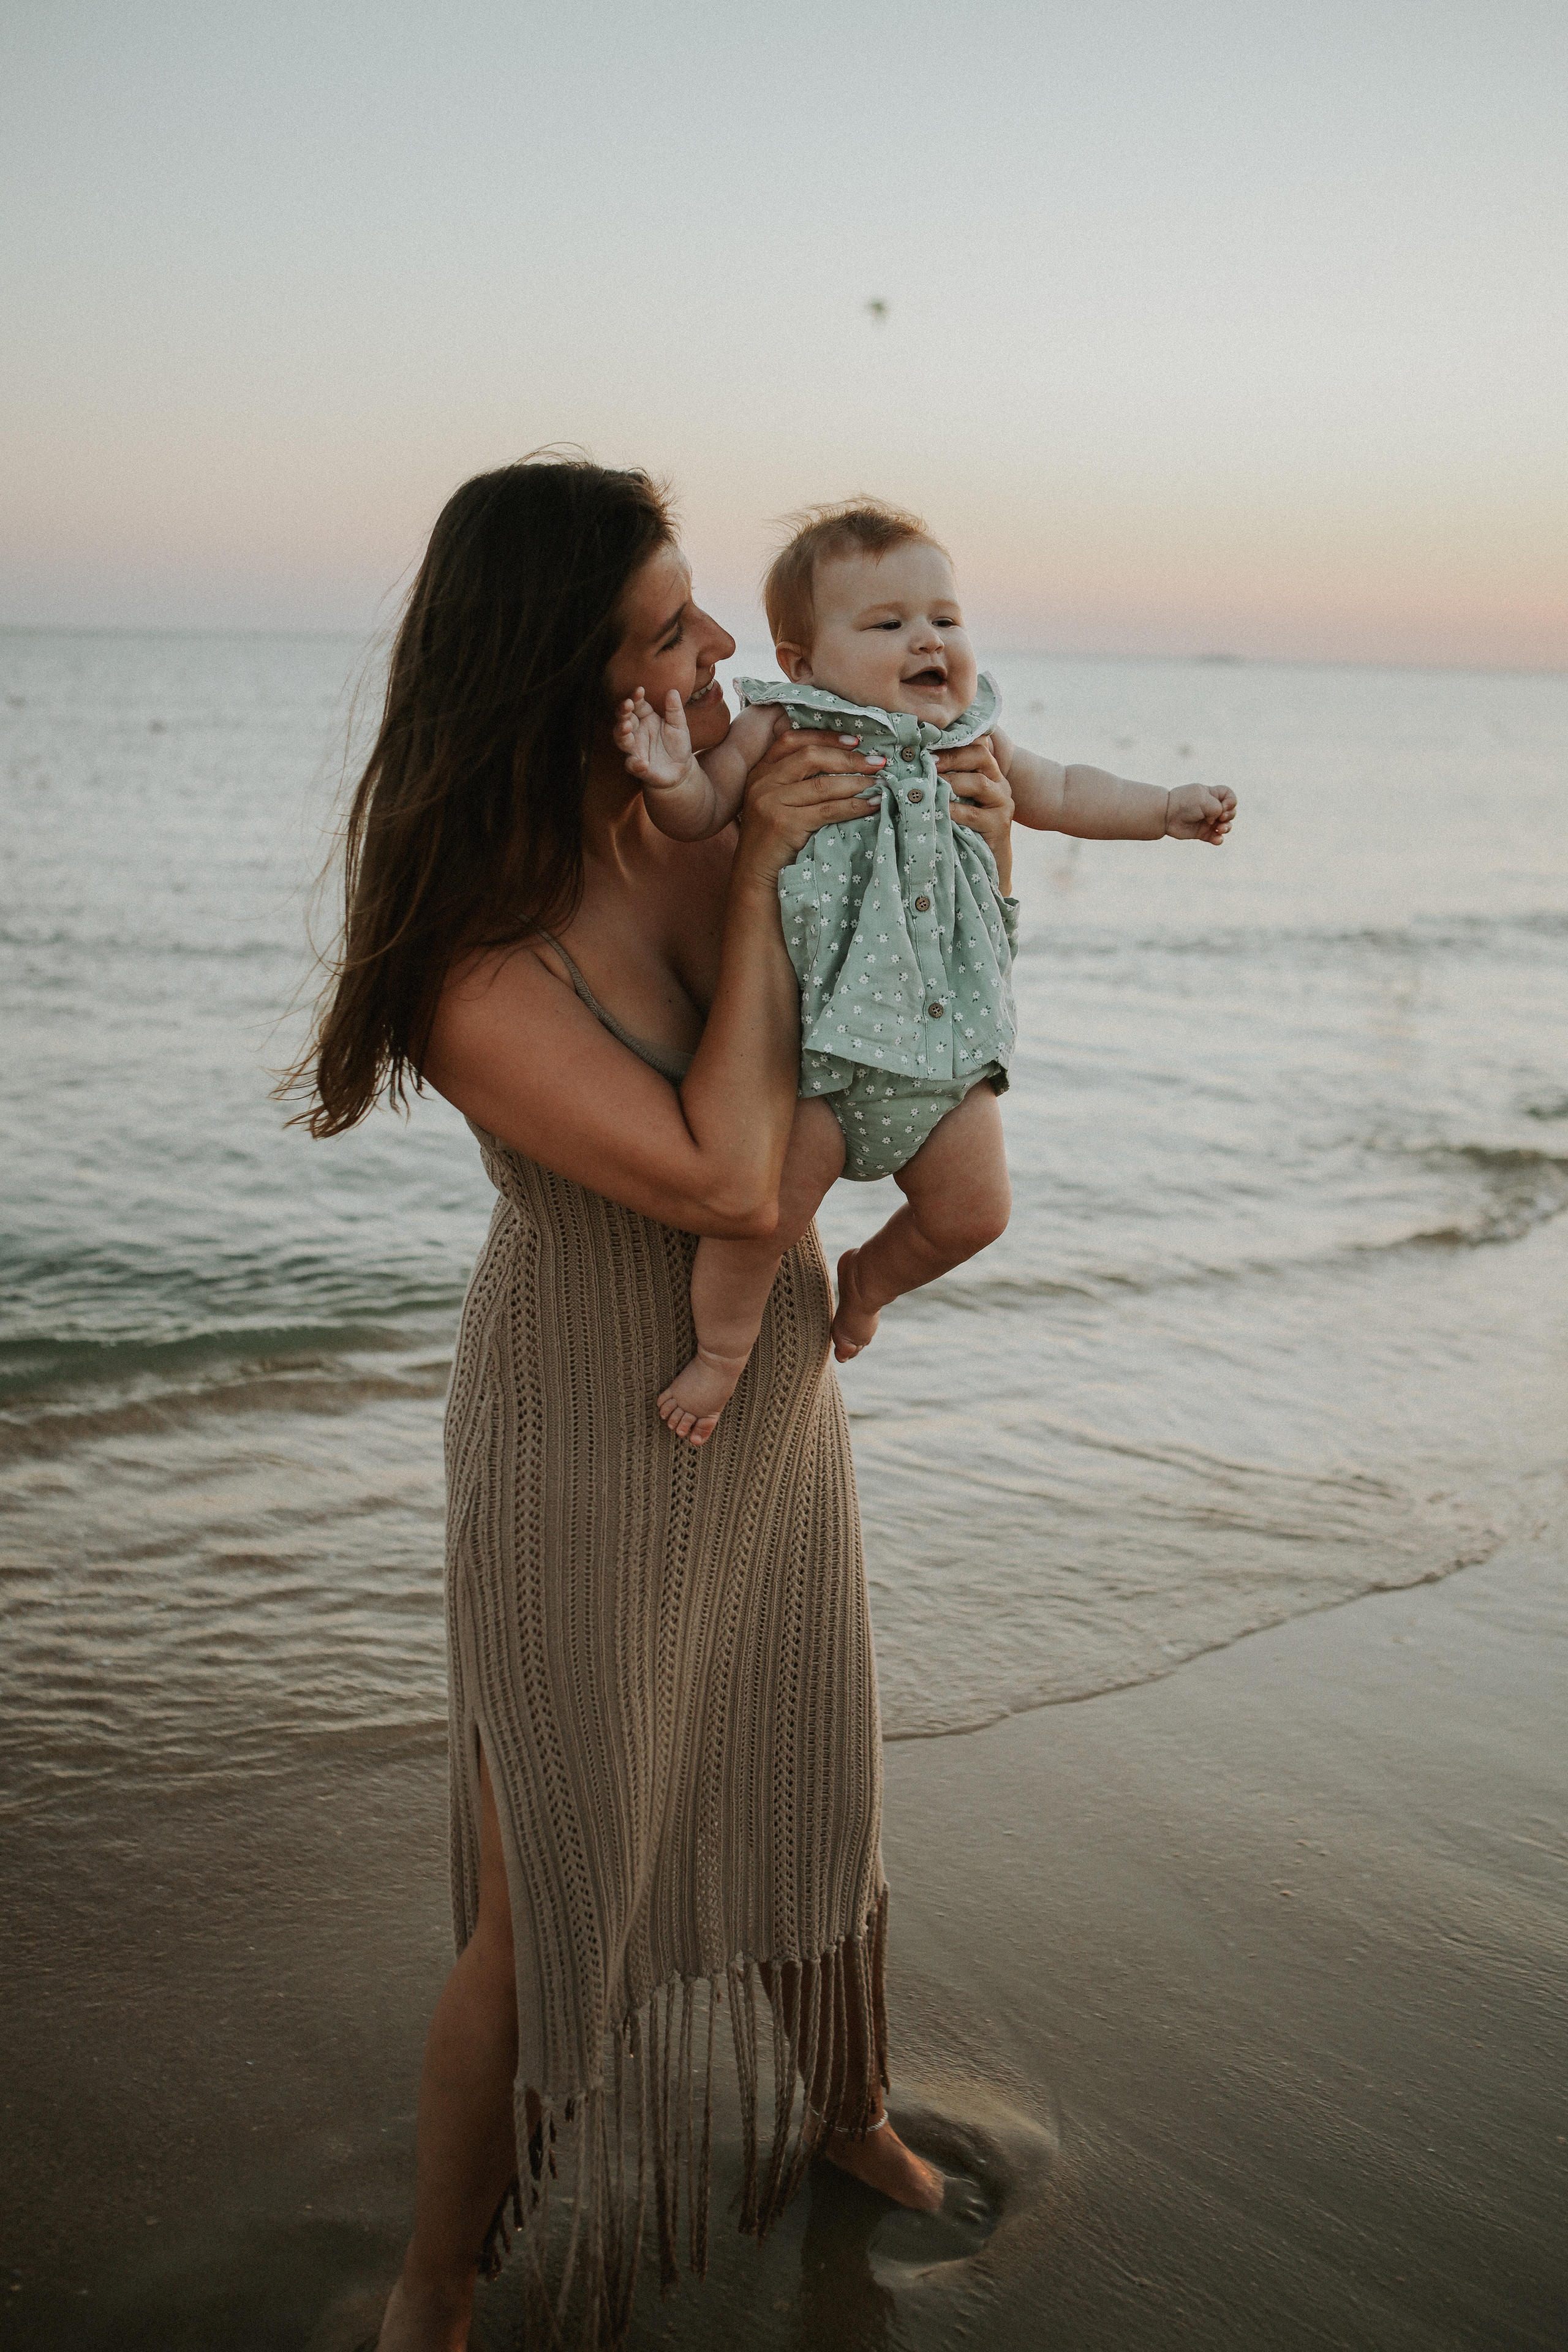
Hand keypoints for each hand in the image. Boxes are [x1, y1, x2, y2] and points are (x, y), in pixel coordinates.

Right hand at [613, 687, 695, 790]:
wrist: (681, 769)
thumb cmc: (677, 744)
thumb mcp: (679, 726)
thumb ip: (675, 710)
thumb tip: (673, 691)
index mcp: (646, 718)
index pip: (636, 704)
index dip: (635, 697)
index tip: (640, 690)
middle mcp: (636, 732)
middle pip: (623, 719)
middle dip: (623, 712)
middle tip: (628, 705)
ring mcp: (635, 749)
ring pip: (621, 740)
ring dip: (622, 733)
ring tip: (627, 727)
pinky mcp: (637, 766)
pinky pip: (631, 765)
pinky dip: (635, 764)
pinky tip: (643, 763)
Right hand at [734, 720, 886, 884]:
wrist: (755, 879)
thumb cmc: (774, 843)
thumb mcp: (776, 804)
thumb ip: (795, 783)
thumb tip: (844, 765)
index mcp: (760, 772)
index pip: (793, 740)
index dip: (826, 737)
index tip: (855, 741)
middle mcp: (762, 782)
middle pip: (811, 756)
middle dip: (849, 758)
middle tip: (878, 763)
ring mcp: (770, 802)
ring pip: (823, 784)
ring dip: (857, 783)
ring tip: (880, 784)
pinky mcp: (784, 823)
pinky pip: (828, 810)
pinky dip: (855, 806)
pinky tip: (872, 805)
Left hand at [937, 734, 1014, 893]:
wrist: (987, 868)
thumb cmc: (964, 831)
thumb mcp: (955, 802)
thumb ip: (944, 782)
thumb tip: (910, 763)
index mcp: (988, 773)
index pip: (975, 745)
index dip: (951, 743)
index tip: (924, 746)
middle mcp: (999, 784)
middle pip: (980, 756)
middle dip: (950, 756)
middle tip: (925, 761)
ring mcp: (1002, 804)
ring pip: (978, 782)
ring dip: (950, 781)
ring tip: (927, 784)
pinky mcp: (1000, 825)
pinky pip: (973, 814)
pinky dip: (952, 810)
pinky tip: (935, 810)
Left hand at [1165, 781, 1236, 843]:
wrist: (1167, 815)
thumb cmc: (1185, 803)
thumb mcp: (1204, 800)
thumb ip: (1218, 808)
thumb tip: (1219, 820)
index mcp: (1211, 795)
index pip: (1229, 796)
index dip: (1231, 801)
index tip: (1223, 805)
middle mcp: (1210, 807)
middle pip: (1230, 811)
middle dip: (1230, 815)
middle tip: (1221, 818)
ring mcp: (1207, 821)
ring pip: (1225, 825)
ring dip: (1227, 828)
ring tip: (1221, 829)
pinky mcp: (1202, 833)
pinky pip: (1215, 837)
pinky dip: (1218, 839)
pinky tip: (1217, 839)